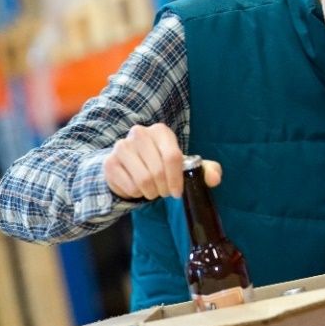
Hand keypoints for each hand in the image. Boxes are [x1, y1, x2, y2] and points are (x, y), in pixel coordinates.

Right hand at [103, 124, 221, 199]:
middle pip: (158, 171)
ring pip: (143, 180)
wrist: (130, 165)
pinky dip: (136, 194)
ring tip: (152, 190)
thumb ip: (206, 170)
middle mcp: (139, 134)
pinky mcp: (110, 163)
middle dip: (164, 188)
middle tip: (164, 192)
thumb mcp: (187, 165)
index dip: (176, 179)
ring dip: (150, 192)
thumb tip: (214, 179)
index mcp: (161, 131)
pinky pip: (128, 186)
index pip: (172, 157)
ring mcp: (122, 147)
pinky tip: (137, 188)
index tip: (177, 192)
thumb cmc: (163, 164)